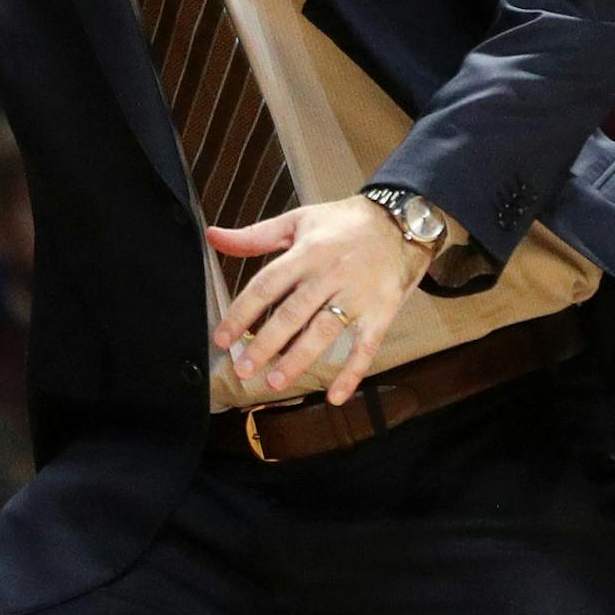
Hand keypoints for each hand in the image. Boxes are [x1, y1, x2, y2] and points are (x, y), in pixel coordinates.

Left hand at [208, 195, 433, 404]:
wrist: (403, 219)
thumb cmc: (343, 222)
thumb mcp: (297, 221)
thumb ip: (254, 235)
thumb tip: (212, 236)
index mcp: (305, 253)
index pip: (266, 286)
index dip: (241, 312)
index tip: (222, 337)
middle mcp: (329, 275)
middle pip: (291, 313)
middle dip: (265, 344)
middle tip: (244, 369)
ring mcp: (357, 295)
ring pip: (323, 331)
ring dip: (298, 359)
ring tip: (275, 382)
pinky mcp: (383, 311)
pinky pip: (366, 346)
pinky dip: (351, 373)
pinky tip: (334, 396)